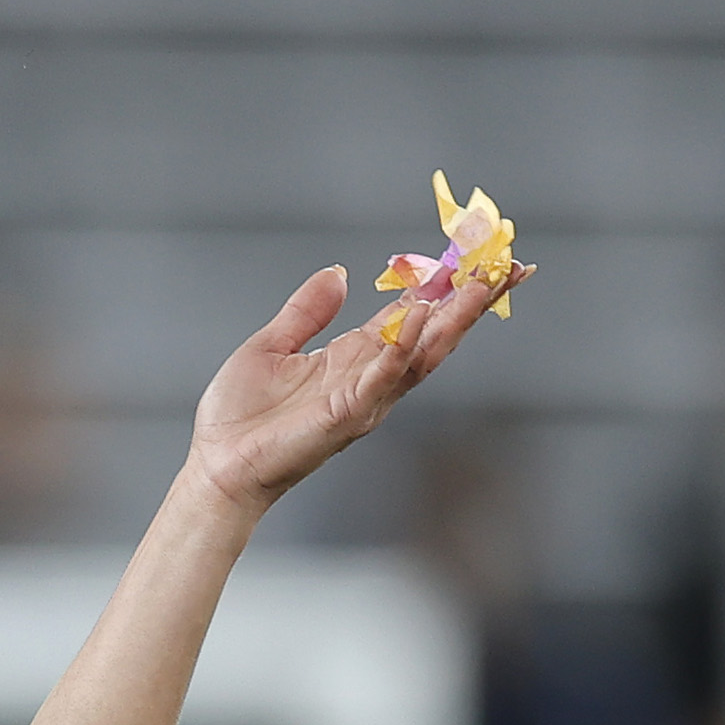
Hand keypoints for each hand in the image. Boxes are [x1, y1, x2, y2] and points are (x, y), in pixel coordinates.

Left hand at [185, 261, 528, 512]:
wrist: (215, 466)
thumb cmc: (239, 418)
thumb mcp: (271, 346)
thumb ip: (307, 311)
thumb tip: (338, 272)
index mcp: (353, 357)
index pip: (412, 316)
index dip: (445, 288)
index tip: (480, 258)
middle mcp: (368, 377)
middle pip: (433, 334)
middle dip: (472, 302)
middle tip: (509, 265)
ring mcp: (362, 398)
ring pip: (421, 354)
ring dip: (453, 319)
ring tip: (483, 282)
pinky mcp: (345, 415)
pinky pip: (380, 378)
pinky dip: (399, 348)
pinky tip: (416, 317)